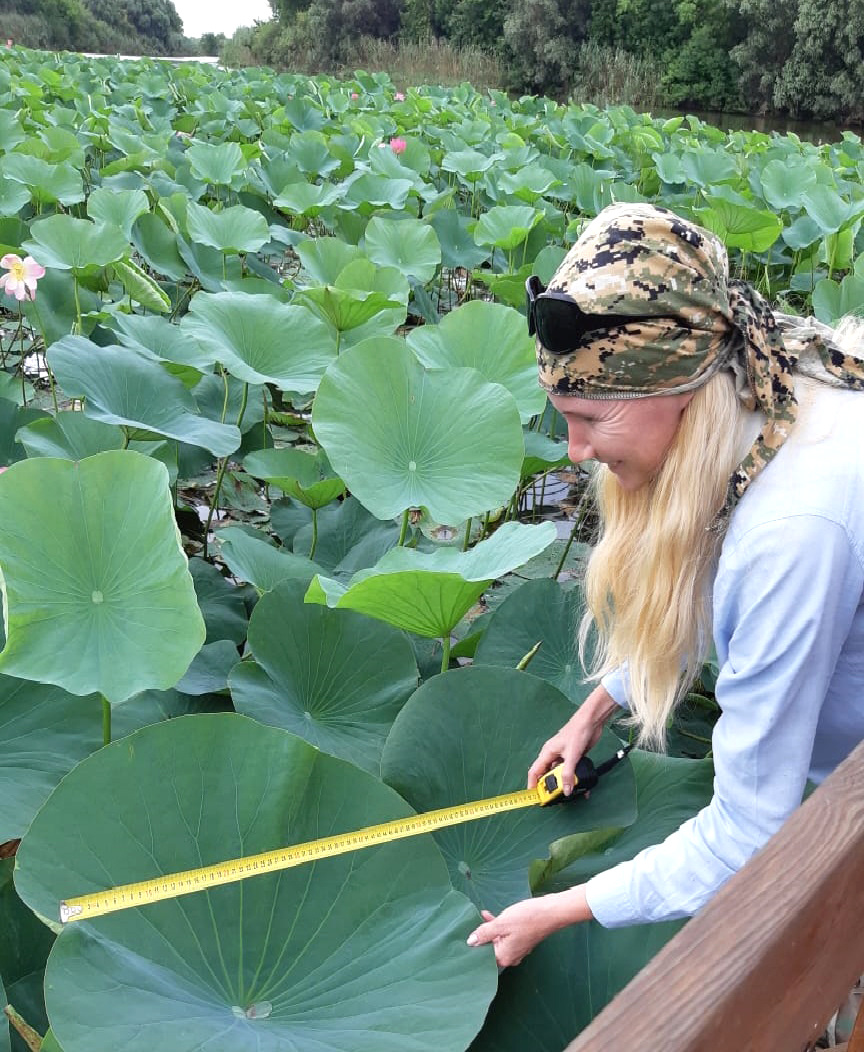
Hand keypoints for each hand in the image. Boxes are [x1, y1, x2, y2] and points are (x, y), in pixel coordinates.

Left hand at [466, 888, 592, 967]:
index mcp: (504, 957)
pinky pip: (506, 937)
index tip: (465, 936)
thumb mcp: (501, 923)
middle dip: (481, 936)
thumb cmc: (526, 918)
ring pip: (498, 941)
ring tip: (483, 916)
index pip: (483, 956)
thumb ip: (484, 933)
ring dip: (490, 929)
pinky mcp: (522, 940)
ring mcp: (517, 949)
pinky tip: (492, 916)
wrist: (550, 912)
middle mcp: (511, 957)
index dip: (475, 945)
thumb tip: (470, 942)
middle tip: (472, 923)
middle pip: (490, 949)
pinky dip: (499, 928)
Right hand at [527, 685, 619, 795]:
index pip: (534, 772)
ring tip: (571, 795)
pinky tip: (582, 786)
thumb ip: (568, 773)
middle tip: (556, 799)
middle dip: (551, 787)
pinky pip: (571, 772)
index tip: (536, 798)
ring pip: (560, 774)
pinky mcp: (573, 757)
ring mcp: (564, 757)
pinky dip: (574, 779)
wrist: (591, 721)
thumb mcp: (572, 755)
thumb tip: (566, 791)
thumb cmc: (577, 733)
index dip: (532, 785)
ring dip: (565, 784)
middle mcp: (553, 756)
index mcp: (547, 753)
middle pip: (548, 775)